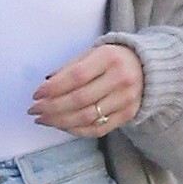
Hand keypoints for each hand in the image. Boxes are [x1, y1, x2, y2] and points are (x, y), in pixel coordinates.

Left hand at [29, 43, 143, 136]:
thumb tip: (46, 85)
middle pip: (79, 100)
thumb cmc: (112, 59)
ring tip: (43, 119)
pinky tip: (62, 125)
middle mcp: (120, 79)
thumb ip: (70, 68)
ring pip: (87, 117)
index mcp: (109, 58)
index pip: (76, 76)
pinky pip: (97, 129)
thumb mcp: (93, 53)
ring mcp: (126, 100)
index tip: (36, 94)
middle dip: (52, 107)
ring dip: (60, 121)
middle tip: (34, 110)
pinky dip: (76, 130)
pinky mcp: (128, 115)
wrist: (148, 67)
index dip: (53, 88)